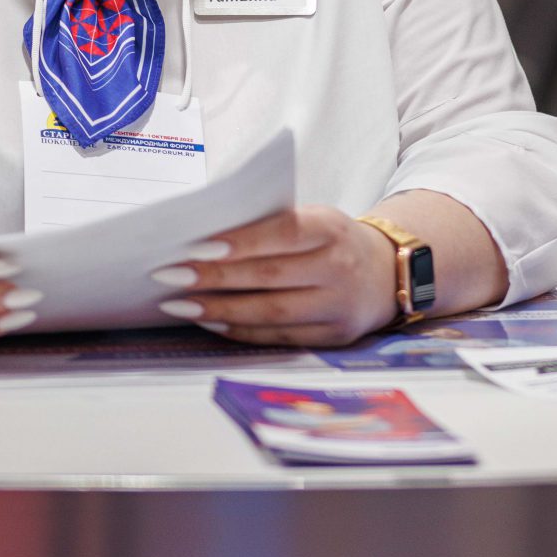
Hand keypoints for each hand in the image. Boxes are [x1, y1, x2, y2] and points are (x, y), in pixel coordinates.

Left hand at [153, 205, 396, 347]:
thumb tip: (205, 240)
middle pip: (269, 276)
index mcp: (331, 228)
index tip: (195, 246)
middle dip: (214, 277)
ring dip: (220, 310)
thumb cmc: (331, 240)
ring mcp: (338, 306)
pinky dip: (241, 330)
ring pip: (271, 312)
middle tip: (170, 276)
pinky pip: (279, 336)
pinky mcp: (333, 336)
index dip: (239, 242)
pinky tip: (211, 322)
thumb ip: (271, 226)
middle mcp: (339, 268)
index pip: (281, 233)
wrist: (386, 273)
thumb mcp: (314, 219)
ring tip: (180, 304)